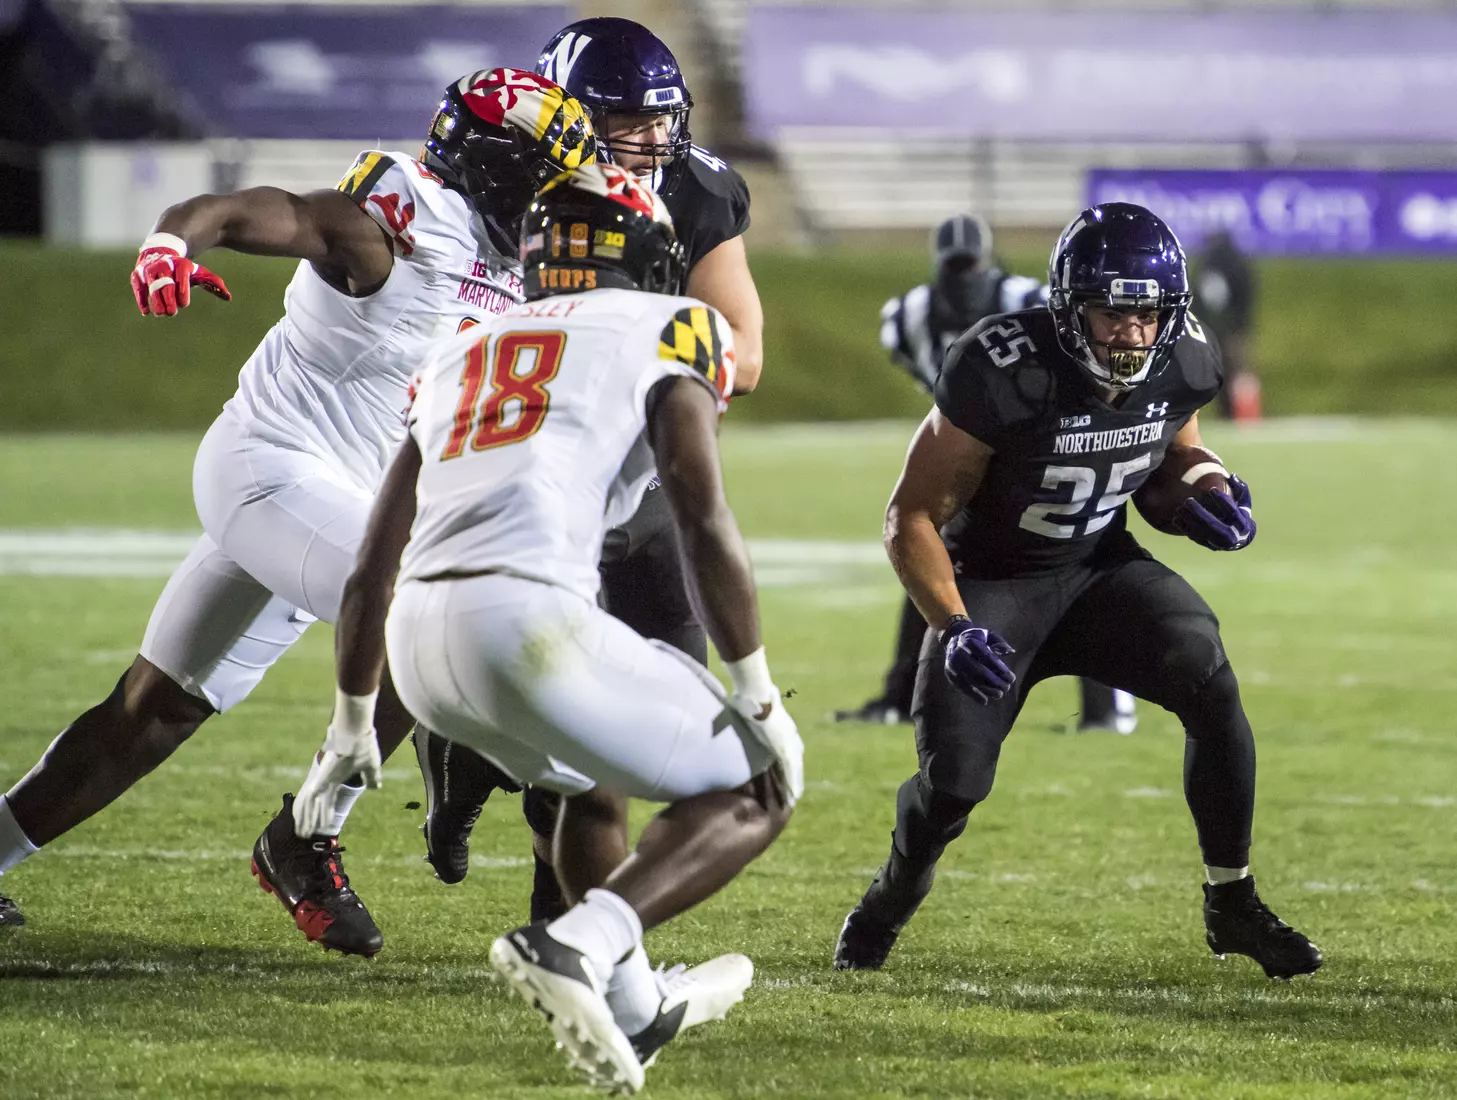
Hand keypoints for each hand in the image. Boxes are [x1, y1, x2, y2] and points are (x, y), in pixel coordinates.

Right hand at [130, 234, 230, 315]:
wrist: (160, 253)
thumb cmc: (183, 269)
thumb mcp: (199, 272)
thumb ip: (213, 283)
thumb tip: (228, 297)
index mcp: (181, 265)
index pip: (182, 280)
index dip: (182, 293)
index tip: (183, 303)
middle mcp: (163, 266)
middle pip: (165, 285)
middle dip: (168, 300)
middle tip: (171, 312)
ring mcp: (148, 270)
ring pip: (151, 286)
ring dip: (155, 301)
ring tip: (160, 313)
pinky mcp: (137, 275)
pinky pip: (138, 287)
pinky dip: (142, 299)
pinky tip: (146, 311)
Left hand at [292, 720, 382, 837]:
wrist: (356, 731)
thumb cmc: (364, 746)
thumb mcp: (371, 766)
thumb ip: (371, 777)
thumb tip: (376, 787)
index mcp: (336, 778)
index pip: (328, 799)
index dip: (325, 813)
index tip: (324, 824)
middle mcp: (325, 780)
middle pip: (314, 805)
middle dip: (310, 820)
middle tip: (305, 834)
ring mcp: (320, 780)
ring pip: (309, 805)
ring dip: (306, 821)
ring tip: (303, 835)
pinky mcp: (319, 780)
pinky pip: (310, 802)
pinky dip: (308, 814)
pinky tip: (308, 826)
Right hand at [729, 687, 804, 806]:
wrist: (756, 694)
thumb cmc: (747, 698)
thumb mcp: (743, 710)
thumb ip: (739, 717)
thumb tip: (723, 720)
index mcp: (779, 727)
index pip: (784, 751)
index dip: (784, 764)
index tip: (783, 775)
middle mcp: (788, 736)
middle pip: (793, 762)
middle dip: (792, 777)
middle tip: (792, 792)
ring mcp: (788, 742)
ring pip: (794, 769)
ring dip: (794, 784)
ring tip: (794, 799)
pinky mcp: (786, 748)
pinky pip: (791, 770)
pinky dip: (793, 782)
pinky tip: (795, 795)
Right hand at [942, 616, 1015, 703]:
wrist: (953, 640)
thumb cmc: (976, 639)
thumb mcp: (988, 636)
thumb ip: (999, 643)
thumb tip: (1011, 651)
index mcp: (970, 640)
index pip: (987, 656)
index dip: (1000, 668)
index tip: (1011, 678)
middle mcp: (959, 652)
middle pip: (979, 670)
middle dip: (995, 681)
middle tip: (1006, 687)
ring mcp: (953, 664)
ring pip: (972, 680)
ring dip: (986, 689)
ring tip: (999, 695)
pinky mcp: (950, 674)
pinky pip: (962, 686)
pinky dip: (973, 695)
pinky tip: (984, 701)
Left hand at [1175, 474, 1255, 550]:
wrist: (1239, 538)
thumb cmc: (1240, 514)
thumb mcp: (1244, 501)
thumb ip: (1240, 488)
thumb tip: (1231, 475)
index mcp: (1242, 524)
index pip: (1232, 513)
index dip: (1222, 501)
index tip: (1211, 489)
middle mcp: (1231, 536)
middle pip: (1213, 525)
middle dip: (1199, 513)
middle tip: (1188, 501)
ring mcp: (1219, 543)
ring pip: (1202, 533)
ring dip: (1189, 520)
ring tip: (1179, 508)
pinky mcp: (1209, 545)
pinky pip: (1195, 538)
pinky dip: (1185, 528)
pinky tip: (1176, 519)